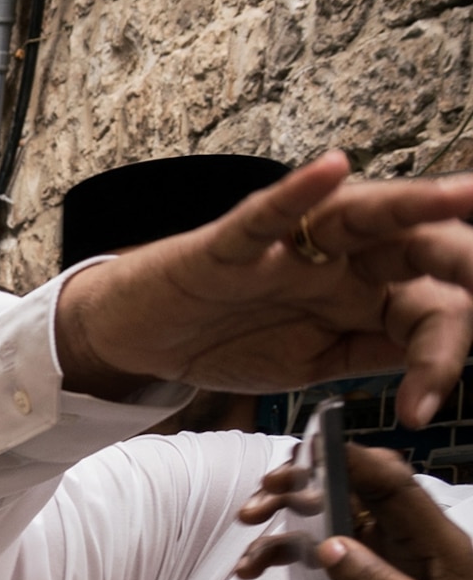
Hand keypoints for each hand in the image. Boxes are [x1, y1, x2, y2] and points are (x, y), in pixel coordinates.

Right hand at [54, 152, 472, 425]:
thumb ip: (373, 351)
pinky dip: (296, 192)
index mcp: (364, 290)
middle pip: (416, 249)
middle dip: (462, 261)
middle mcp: (338, 258)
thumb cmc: (222, 340)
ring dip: (413, 203)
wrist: (138, 338)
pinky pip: (264, 216)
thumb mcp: (311, 364)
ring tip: (461, 197)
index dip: (439, 356)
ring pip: (360, 216)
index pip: (427, 309)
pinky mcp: (228, 246)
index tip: (422, 410)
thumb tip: (439, 355)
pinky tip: (331, 170)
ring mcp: (288, 247)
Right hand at [233, 444, 472, 579]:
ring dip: (284, 523)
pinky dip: (287, 550)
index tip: (305, 458)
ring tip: (248, 541)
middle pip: (355, 493)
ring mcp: (388, 558)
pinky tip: (255, 568)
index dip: (350, 462)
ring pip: (331, 520)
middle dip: (300, 488)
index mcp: (439, 554)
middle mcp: (411, 546)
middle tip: (260, 500)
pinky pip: (325, 549)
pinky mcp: (368, 575)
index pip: (396, 487)